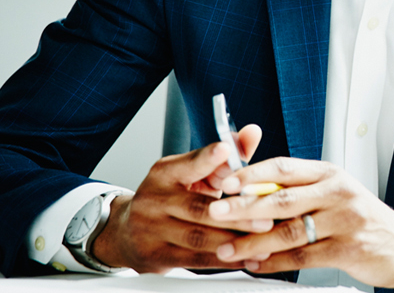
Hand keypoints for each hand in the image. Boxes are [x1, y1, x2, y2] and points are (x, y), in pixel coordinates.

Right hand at [92, 125, 269, 272]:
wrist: (128, 232)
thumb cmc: (172, 198)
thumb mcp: (194, 174)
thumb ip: (225, 158)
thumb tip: (252, 133)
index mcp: (164, 173)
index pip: (188, 164)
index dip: (207, 158)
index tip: (226, 151)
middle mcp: (154, 199)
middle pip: (198, 207)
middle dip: (235, 213)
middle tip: (265, 218)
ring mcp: (151, 229)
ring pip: (198, 236)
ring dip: (233, 239)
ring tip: (262, 240)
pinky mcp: (156, 255)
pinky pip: (194, 259)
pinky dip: (223, 259)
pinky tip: (245, 257)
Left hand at [209, 158, 393, 292]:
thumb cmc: (365, 222)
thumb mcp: (336, 196)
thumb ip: (300, 193)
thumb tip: (251, 193)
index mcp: (331, 174)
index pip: (284, 168)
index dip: (251, 173)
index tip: (224, 181)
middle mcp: (339, 192)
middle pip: (282, 198)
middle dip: (243, 206)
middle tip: (215, 212)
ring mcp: (345, 221)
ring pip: (288, 232)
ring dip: (253, 242)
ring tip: (228, 249)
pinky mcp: (349, 249)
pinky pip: (303, 256)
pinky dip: (275, 263)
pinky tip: (257, 265)